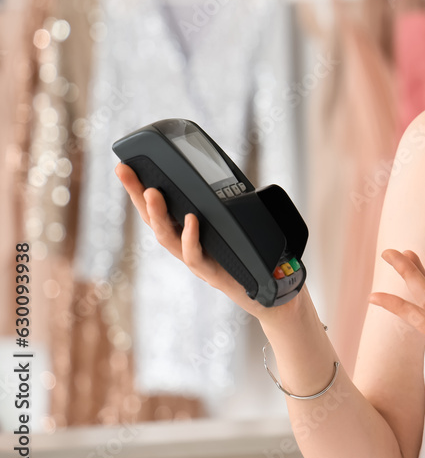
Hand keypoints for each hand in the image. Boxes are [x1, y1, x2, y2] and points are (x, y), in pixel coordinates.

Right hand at [114, 162, 294, 321]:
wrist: (268, 291)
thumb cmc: (249, 254)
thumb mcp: (235, 221)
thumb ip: (225, 201)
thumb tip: (223, 169)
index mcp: (186, 232)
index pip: (156, 208)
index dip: (138, 188)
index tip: (123, 165)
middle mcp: (184, 246)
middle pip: (152, 220)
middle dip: (137, 195)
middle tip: (125, 171)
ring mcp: (195, 260)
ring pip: (167, 238)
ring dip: (158, 214)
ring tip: (152, 192)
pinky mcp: (211, 272)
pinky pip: (194, 255)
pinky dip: (190, 237)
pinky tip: (191, 220)